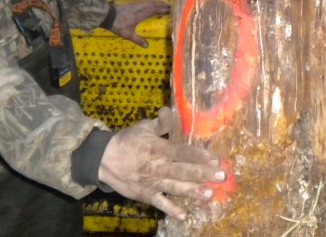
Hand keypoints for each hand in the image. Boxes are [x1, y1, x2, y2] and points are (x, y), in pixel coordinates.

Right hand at [97, 108, 224, 219]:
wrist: (103, 160)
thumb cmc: (127, 141)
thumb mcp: (143, 127)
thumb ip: (160, 122)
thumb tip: (169, 110)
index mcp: (157, 148)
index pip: (181, 152)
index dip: (199, 156)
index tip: (215, 159)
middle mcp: (156, 167)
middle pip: (182, 171)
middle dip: (202, 174)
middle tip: (221, 177)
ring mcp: (151, 183)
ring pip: (175, 188)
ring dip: (192, 192)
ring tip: (209, 195)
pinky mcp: (145, 195)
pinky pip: (160, 203)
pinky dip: (171, 210)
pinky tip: (184, 215)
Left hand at [111, 0, 169, 46]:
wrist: (107, 15)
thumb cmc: (119, 25)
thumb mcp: (128, 34)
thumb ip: (138, 40)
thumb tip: (147, 46)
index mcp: (141, 14)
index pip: (154, 10)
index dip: (162, 9)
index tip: (169, 10)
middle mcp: (140, 8)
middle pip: (152, 4)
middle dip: (161, 5)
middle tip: (168, 6)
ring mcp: (135, 4)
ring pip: (148, 1)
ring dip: (156, 2)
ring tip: (161, 4)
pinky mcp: (131, 4)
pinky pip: (143, 1)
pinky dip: (149, 2)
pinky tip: (149, 4)